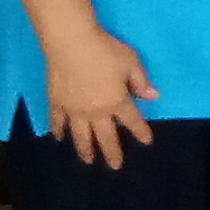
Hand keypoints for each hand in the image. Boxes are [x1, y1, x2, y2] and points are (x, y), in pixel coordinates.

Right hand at [46, 28, 158, 171]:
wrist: (71, 43)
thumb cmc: (105, 50)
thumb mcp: (130, 62)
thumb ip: (140, 81)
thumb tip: (153, 97)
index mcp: (117, 102)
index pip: (132, 121)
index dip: (140, 132)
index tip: (147, 142)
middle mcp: (96, 111)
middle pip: (106, 136)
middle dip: (112, 152)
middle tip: (115, 166)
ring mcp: (74, 110)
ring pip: (81, 135)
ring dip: (85, 150)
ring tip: (88, 161)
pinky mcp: (56, 102)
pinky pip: (57, 121)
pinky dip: (58, 131)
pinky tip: (59, 138)